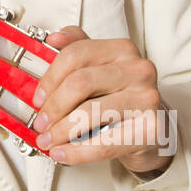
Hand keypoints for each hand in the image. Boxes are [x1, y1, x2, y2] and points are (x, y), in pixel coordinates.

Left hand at [32, 26, 174, 174]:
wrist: (153, 129)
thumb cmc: (121, 97)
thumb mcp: (100, 68)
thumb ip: (77, 47)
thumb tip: (53, 38)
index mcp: (122, 49)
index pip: (76, 55)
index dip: (50, 78)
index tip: (38, 98)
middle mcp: (138, 70)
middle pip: (80, 83)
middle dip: (53, 106)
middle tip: (40, 123)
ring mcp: (147, 99)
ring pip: (90, 113)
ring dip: (61, 131)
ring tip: (47, 140)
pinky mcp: (150, 129)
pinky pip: (105, 143)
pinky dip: (76, 151)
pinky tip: (61, 153)